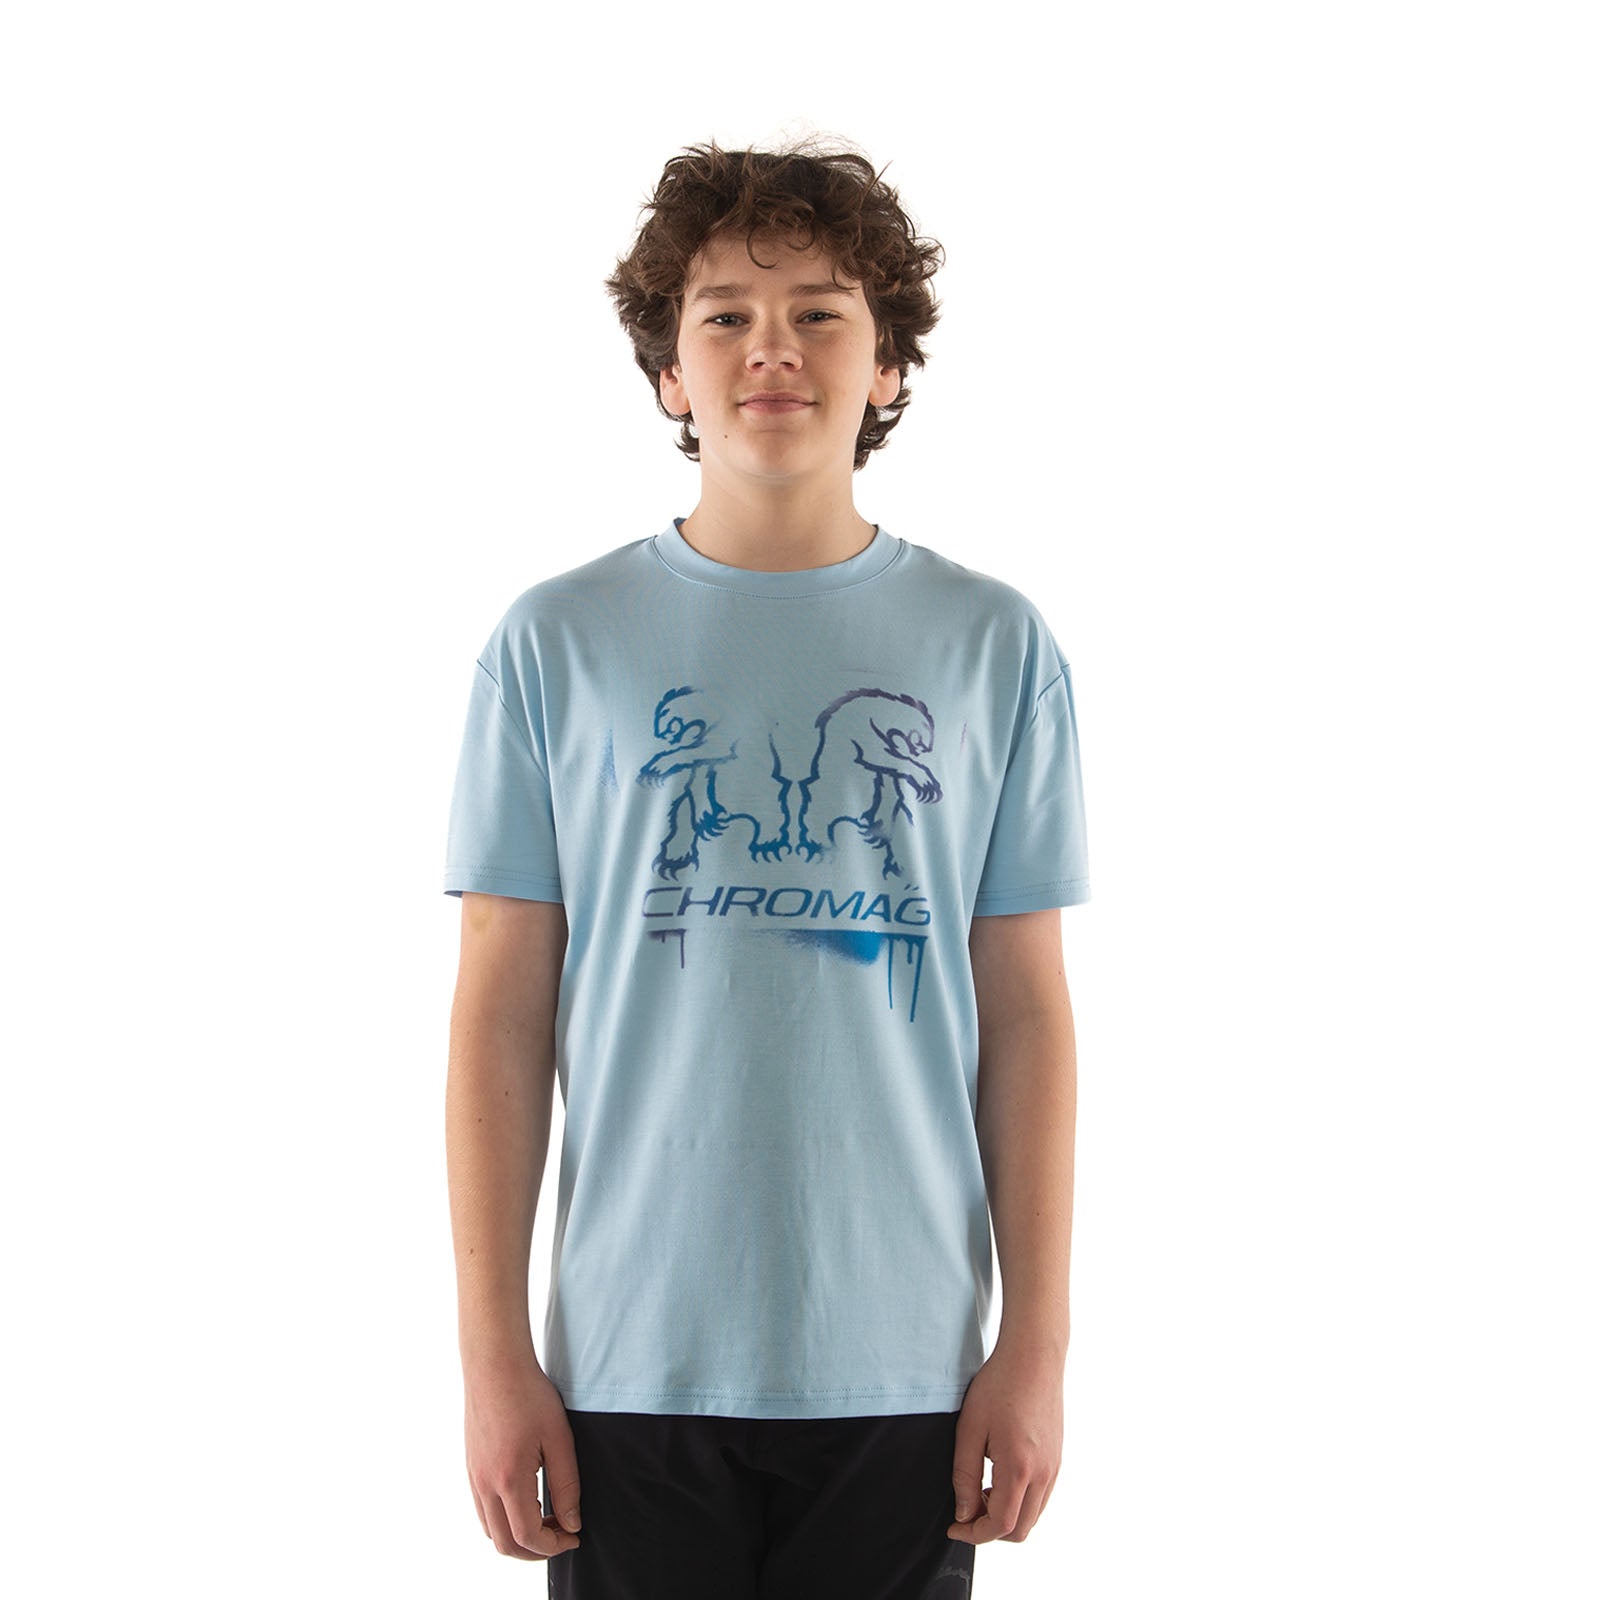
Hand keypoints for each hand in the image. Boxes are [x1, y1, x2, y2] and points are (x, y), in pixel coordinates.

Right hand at [463, 1357, 582, 1560]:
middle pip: (504, 1544)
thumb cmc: (530, 1395)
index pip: (528, 1536)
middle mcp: (484, 1485)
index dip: (554, 1546)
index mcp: (508, 1480)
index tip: (574, 1536)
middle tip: (562, 1535)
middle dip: (535, 1551)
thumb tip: (572, 1523)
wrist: (495, 1364)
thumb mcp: (559, 1439)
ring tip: (547, 1520)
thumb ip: (567, 1485)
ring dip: (518, 1537)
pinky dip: (503, 1521)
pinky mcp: (471, 1467)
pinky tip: (527, 1501)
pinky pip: (482, 1510)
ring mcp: (473, 1477)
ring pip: (490, 1530)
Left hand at [946, 1340, 1064, 1544]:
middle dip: (990, 1529)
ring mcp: (1055, 1467)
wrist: (1034, 1356)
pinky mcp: (1058, 1459)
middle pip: (1021, 1530)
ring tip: (981, 1489)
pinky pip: (1041, 1497)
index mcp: (1020, 1468)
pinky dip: (1020, 1501)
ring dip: (1006, 1516)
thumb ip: (964, 1476)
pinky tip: (999, 1478)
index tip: (954, 1527)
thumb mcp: (970, 1429)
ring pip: (1033, 1516)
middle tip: (966, 1507)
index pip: (1000, 1525)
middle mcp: (1044, 1474)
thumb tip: (963, 1514)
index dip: (974, 1534)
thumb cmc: (998, 1386)